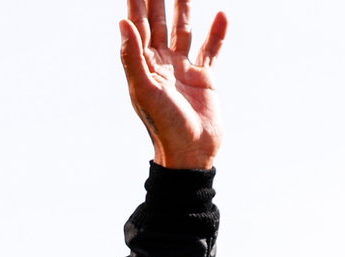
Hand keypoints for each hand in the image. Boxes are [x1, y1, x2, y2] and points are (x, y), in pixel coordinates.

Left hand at [120, 0, 228, 169]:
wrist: (191, 153)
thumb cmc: (164, 125)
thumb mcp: (145, 90)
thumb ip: (132, 56)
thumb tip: (123, 22)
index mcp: (145, 65)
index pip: (139, 26)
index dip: (138, 3)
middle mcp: (163, 64)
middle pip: (160, 23)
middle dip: (159, 0)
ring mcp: (184, 70)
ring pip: (184, 31)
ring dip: (184, 9)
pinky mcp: (205, 78)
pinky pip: (211, 50)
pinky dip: (217, 34)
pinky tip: (222, 15)